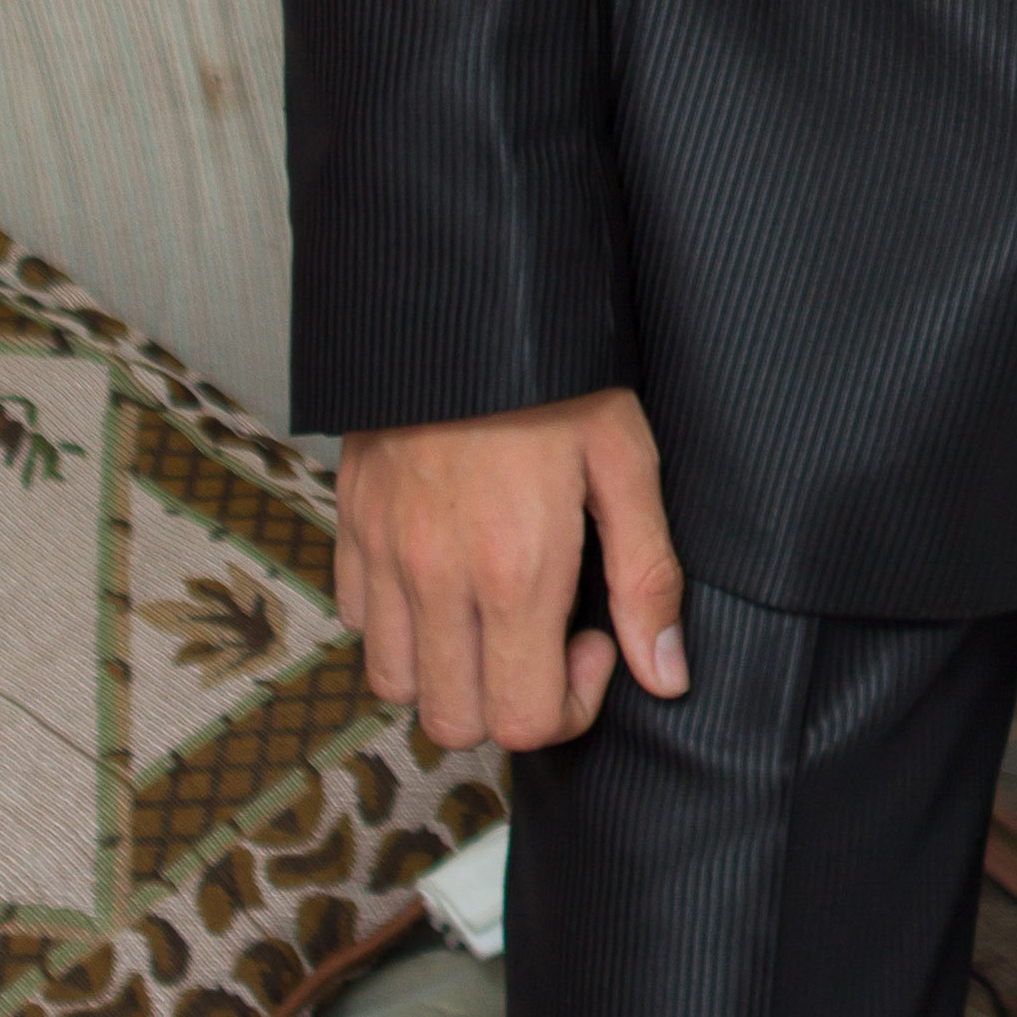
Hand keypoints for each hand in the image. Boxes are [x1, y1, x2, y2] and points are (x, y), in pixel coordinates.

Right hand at [336, 390, 686, 752]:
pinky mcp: (350, 524)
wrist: (466, 295)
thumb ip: (646, 576)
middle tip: (546, 633)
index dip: (567, 705)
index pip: (522, 720)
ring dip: (449, 673)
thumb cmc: (559, 374)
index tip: (591, 640)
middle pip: (454, 721)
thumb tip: (665, 674)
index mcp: (514, 571)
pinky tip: (445, 577)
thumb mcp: (626, 461)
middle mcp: (436, 578)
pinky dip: (399, 625)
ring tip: (493, 613)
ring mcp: (383, 554)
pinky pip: (359, 622)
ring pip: (396, 684)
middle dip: (509, 702)